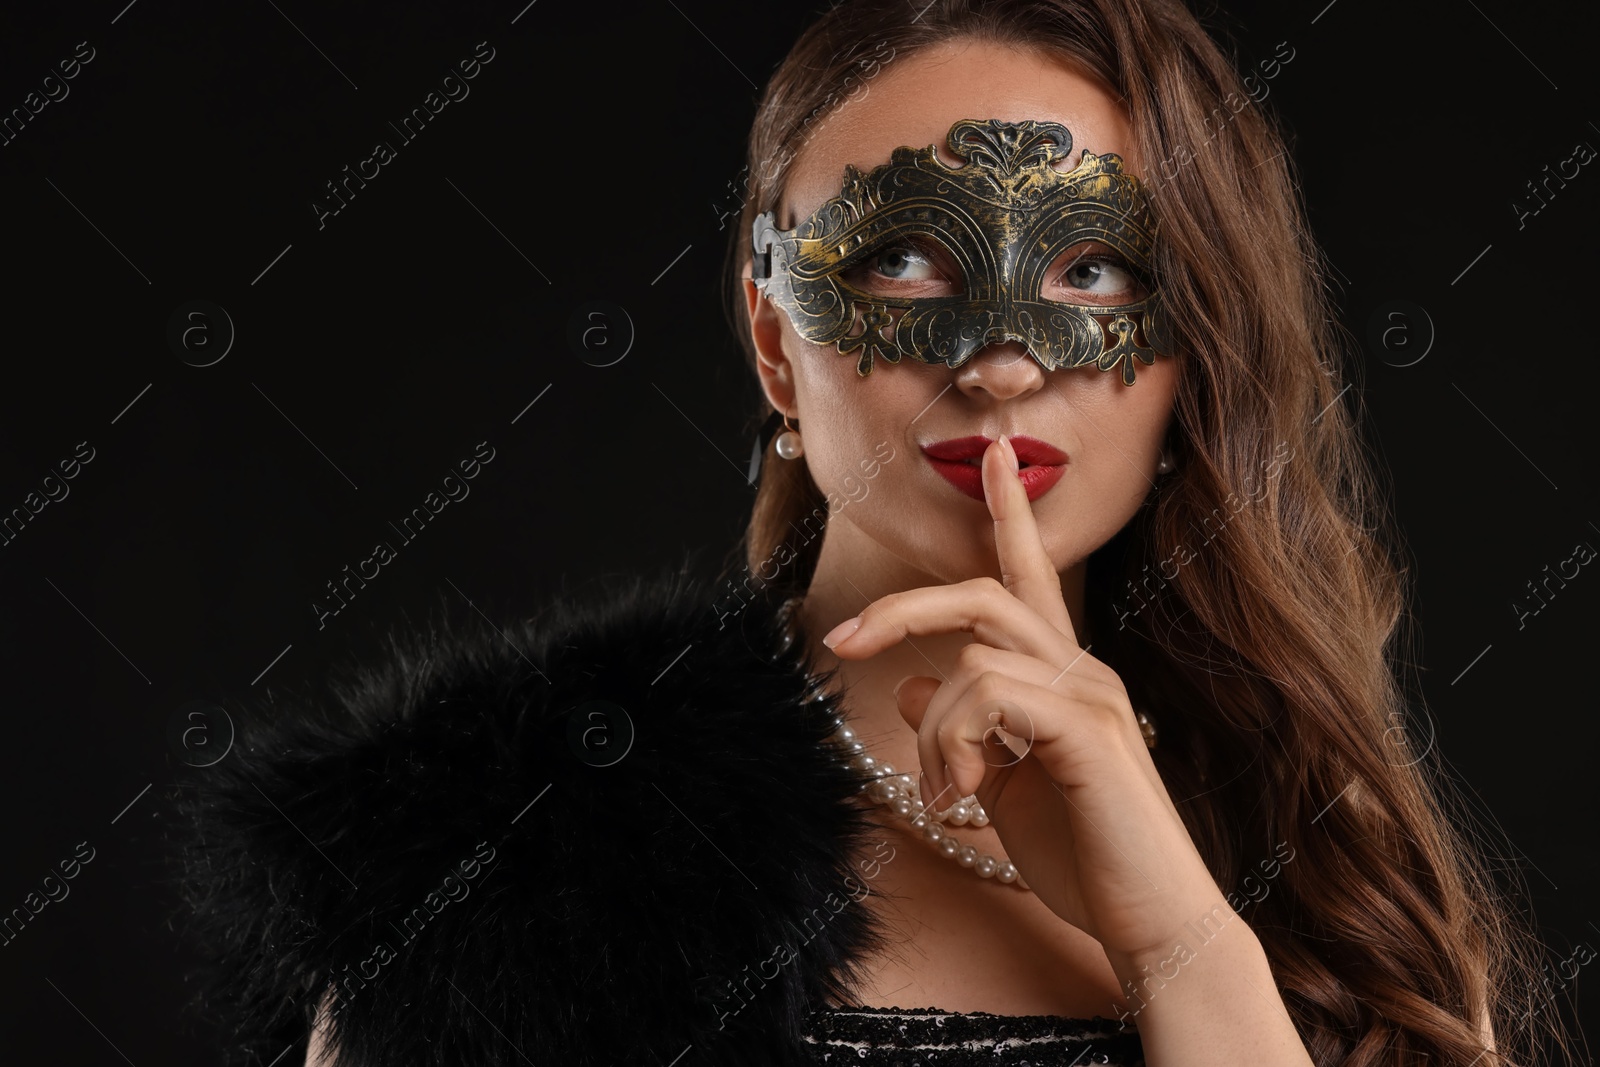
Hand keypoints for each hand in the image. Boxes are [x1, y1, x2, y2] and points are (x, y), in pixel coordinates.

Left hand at [822, 435, 1224, 959]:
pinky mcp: (1087, 729)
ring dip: (932, 730)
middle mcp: (1083, 670)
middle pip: (981, 595)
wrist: (1151, 922)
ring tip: (943, 797)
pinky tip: (964, 798)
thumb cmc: (1086, 858)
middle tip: (842, 641)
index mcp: (1064, 676)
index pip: (1029, 576)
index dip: (1009, 512)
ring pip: (970, 657)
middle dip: (901, 609)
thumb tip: (906, 690)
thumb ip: (963, 734)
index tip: (991, 454)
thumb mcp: (1005, 789)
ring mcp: (1091, 694)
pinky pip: (986, 696)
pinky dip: (952, 744)